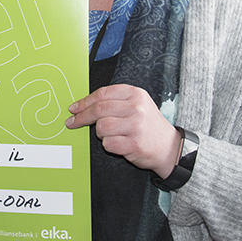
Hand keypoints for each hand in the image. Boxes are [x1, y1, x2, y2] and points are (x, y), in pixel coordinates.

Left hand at [65, 84, 180, 178]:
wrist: (169, 147)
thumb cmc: (147, 125)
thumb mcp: (136, 104)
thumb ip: (113, 101)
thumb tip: (82, 105)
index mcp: (134, 94)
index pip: (102, 94)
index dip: (84, 102)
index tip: (73, 108)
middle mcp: (136, 107)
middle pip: (98, 109)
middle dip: (82, 117)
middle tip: (72, 122)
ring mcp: (136, 126)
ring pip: (101, 127)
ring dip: (100, 133)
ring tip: (110, 134)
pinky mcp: (134, 144)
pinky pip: (108, 143)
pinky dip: (108, 145)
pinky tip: (118, 143)